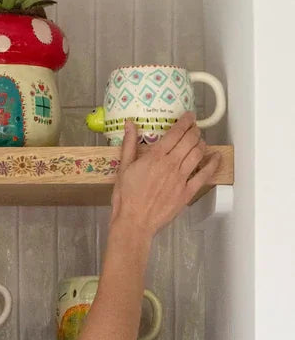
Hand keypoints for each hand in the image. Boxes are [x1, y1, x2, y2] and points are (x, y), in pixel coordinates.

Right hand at [109, 112, 221, 235]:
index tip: (188, 116)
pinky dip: (212, 164)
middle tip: (194, 128)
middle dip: (195, 130)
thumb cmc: (125, 198)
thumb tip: (129, 124)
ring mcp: (181, 178)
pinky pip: (204, 175)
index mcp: (155, 157)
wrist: (133, 223)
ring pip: (198, 153)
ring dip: (201, 143)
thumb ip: (129, 145)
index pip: (176, 132)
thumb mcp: (123, 169)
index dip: (185, 121)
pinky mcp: (186, 192)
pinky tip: (216, 157)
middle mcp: (171, 164)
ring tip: (199, 141)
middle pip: (190, 140)